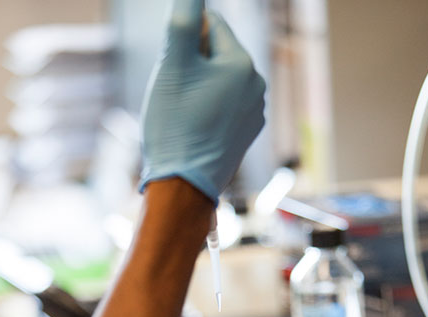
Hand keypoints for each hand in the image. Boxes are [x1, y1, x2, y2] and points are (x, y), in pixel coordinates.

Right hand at [139, 0, 265, 202]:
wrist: (183, 185)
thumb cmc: (175, 127)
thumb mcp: (173, 64)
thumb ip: (183, 19)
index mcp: (242, 64)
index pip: (211, 23)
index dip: (184, 37)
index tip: (171, 64)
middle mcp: (256, 86)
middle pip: (216, 53)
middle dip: (192, 63)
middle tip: (175, 94)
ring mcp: (254, 113)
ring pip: (219, 81)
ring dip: (198, 86)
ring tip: (183, 113)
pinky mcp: (246, 134)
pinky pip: (225, 106)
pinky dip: (207, 108)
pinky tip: (194, 127)